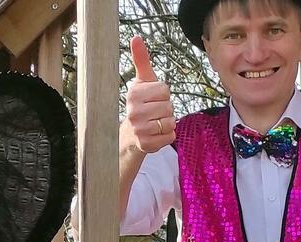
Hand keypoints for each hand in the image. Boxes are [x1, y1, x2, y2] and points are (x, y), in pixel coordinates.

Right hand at [121, 36, 175, 154]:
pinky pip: (170, 136)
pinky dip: (167, 136)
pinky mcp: (146, 144)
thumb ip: (142, 60)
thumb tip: (136, 38)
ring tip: (155, 123)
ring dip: (167, 122)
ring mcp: (139, 129)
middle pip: (169, 106)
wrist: (130, 134)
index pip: (164, 90)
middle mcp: (134, 112)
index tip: (152, 99)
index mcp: (134, 94)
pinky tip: (156, 134)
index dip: (163, 94)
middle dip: (166, 109)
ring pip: (171, 121)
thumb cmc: (141, 104)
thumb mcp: (142, 81)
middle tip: (154, 113)